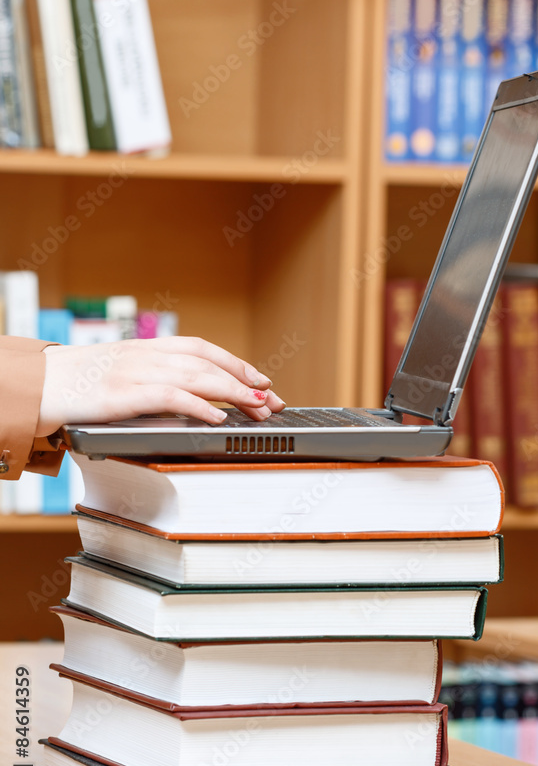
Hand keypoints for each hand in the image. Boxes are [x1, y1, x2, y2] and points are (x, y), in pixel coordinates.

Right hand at [36, 337, 285, 436]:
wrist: (38, 385)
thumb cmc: (79, 383)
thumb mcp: (122, 372)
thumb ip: (155, 378)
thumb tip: (193, 397)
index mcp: (148, 348)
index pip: (203, 349)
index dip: (236, 363)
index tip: (262, 381)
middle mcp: (146, 354)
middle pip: (208, 362)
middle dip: (245, 382)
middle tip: (271, 401)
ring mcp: (135, 371)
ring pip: (196, 376)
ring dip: (233, 392)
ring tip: (257, 408)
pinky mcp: (123, 393)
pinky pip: (170, 396)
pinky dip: (199, 405)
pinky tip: (218, 417)